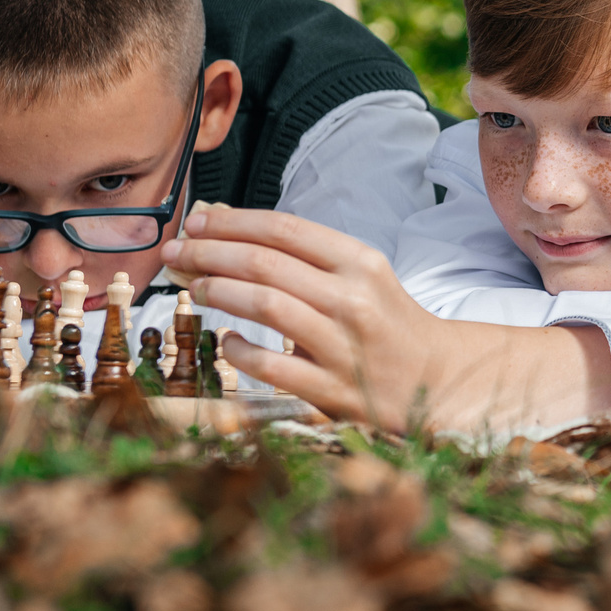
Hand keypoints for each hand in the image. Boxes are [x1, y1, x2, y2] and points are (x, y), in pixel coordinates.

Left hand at [161, 207, 610, 431]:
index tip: (196, 222)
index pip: (284, 229)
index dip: (232, 221)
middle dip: (209, 253)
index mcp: (360, 262)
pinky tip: (227, 343)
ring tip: (194, 287)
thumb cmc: (385, 321)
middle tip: (175, 253)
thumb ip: (303, 256)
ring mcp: (343, 344)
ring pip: (265, 306)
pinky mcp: (333, 389)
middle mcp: (353, 298)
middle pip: (264, 263)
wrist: (434, 379)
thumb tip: (226, 232)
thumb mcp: (359, 275)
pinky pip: (271, 365)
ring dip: (218, 292)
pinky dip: (239, 351)